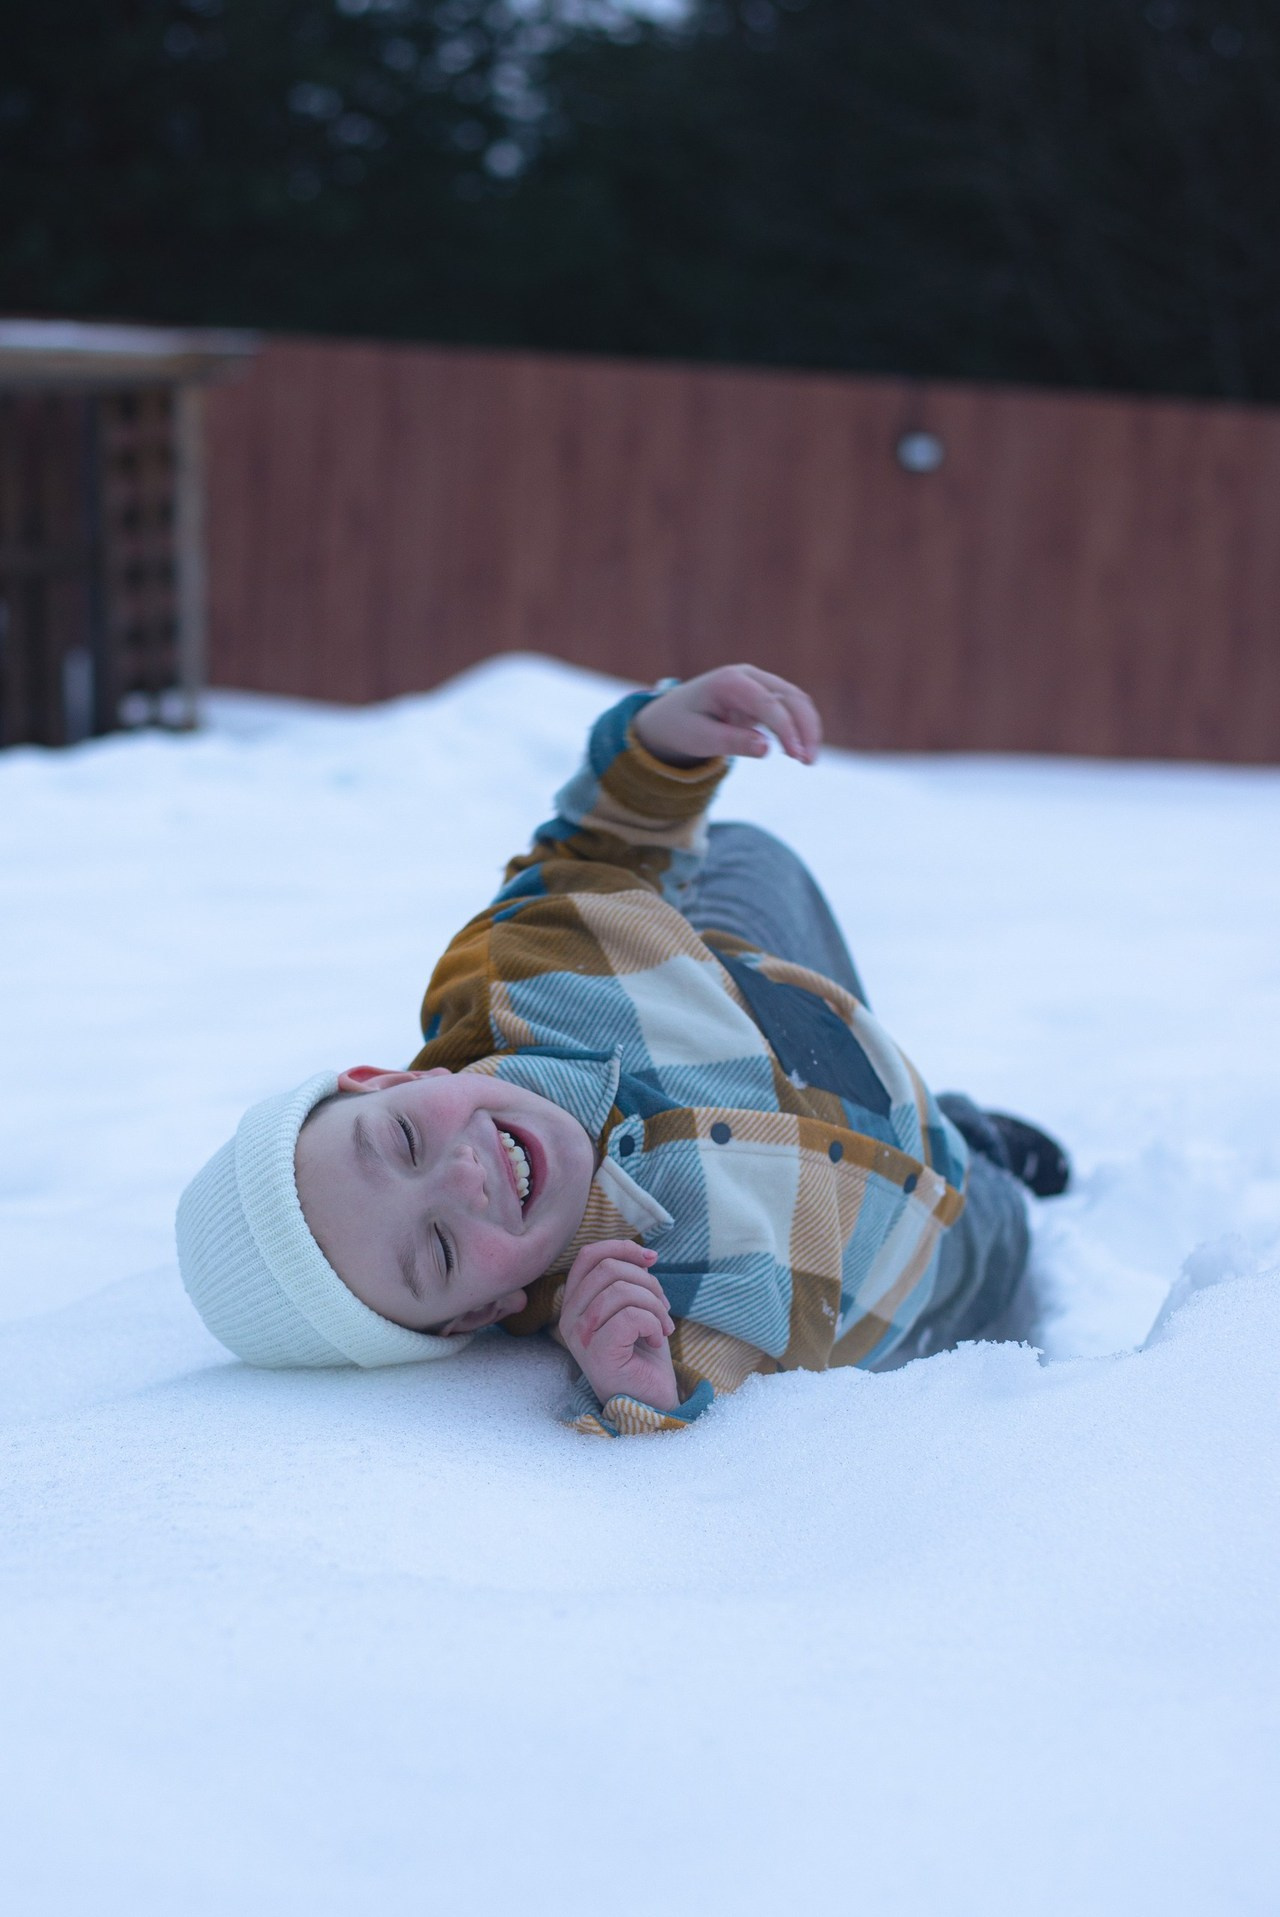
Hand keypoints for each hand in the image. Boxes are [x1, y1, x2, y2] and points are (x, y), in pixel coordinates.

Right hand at [559, 1239, 679, 1412]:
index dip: (622, 1247)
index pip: (588, 1256)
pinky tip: (656, 1340)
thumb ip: (629, 1282)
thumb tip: (644, 1255)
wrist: (651, 1401)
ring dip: (654, 1305)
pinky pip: (630, 1317)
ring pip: (621, 1291)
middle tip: (663, 1308)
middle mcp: (570, 1318)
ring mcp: (580, 1337)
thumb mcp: (635, 1309)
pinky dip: (653, 1323)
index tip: (652, 1258)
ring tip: (662, 1327)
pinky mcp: (597, 1354)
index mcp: (575, 1303)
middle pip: (608, 1269)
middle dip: (647, 1282)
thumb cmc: (643, 1356)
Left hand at [631, 664, 821, 767]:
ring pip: (797, 700)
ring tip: (808, 760)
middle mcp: (748, 675)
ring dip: (808, 729)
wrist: (670, 717)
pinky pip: (791, 708)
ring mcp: (759, 682)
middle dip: (805, 728)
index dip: (786, 729)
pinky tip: (798, 752)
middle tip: (809, 762)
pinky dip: (800, 728)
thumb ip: (731, 742)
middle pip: (790, 696)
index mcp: (728, 682)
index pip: (767, 702)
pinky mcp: (765, 695)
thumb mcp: (699, 739)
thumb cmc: (681, 727)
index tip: (796, 756)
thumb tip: (766, 749)